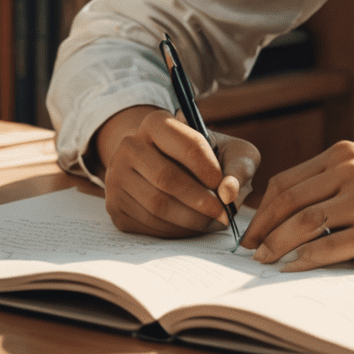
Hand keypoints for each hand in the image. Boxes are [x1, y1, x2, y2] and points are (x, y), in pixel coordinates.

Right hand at [97, 104, 260, 238]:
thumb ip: (238, 168)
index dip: (209, 169)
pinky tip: (192, 227)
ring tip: (211, 222)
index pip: (187, 145)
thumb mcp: (231, 151)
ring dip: (190, 219)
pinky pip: (146, 224)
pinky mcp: (115, 207)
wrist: (171, 166)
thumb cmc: (209, 157)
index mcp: (156, 123)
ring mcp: (116, 178)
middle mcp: (129, 146)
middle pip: (167, 178)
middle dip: (200, 200)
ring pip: (156, 205)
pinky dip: (174, 230)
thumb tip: (229, 193)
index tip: (224, 186)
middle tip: (223, 214)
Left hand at [241, 141, 353, 271]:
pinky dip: (303, 260)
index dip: (262, 209)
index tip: (251, 231)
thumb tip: (283, 214)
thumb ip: (333, 184)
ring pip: (302, 223)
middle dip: (261, 229)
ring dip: (276, 245)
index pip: (286, 181)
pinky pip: (328, 247)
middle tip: (248, 252)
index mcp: (346, 154)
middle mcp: (353, 170)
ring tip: (264, 263)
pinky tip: (291, 269)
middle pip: (289, 201)